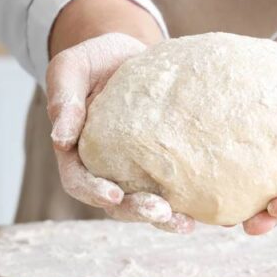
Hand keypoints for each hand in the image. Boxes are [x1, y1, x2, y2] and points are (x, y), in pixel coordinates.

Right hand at [46, 32, 194, 232]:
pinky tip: (215, 211)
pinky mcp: (163, 164)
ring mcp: (136, 170)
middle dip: (136, 211)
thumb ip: (63, 98)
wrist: (131, 52)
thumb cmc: (95, 59)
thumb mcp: (72, 68)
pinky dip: (193, 202)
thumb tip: (60, 139)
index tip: (113, 194)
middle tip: (161, 212)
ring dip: (165, 218)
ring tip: (189, 223)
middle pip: (116, 203)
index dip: (94, 192)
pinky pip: (176, 189)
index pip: (79, 182)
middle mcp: (106, 169)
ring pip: (146, 204)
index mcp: (78, 153)